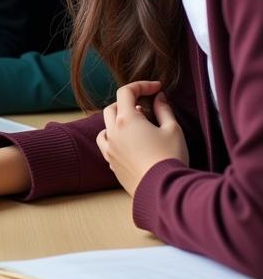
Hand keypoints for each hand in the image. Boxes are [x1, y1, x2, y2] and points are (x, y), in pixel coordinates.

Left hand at [97, 81, 189, 196]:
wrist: (164, 192)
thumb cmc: (170, 158)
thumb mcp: (173, 130)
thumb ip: (164, 110)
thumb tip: (158, 97)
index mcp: (126, 120)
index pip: (125, 92)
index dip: (141, 85)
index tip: (156, 87)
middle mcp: (113, 132)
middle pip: (112, 108)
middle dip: (128, 102)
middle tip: (146, 107)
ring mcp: (110, 149)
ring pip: (105, 126)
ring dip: (117, 121)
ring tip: (136, 125)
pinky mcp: (111, 164)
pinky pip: (105, 144)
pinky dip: (113, 138)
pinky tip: (128, 143)